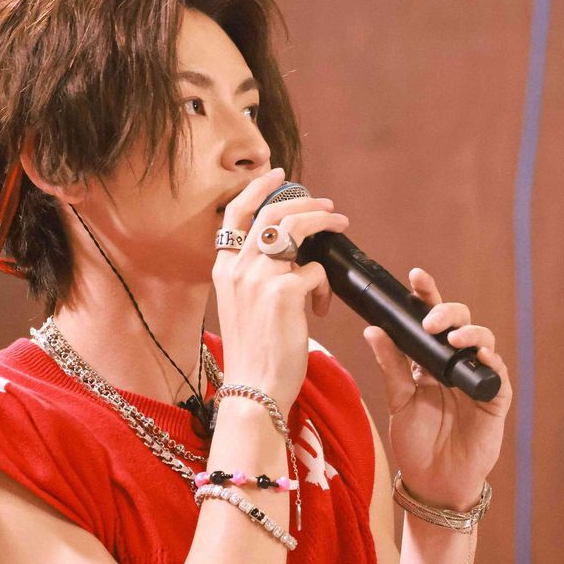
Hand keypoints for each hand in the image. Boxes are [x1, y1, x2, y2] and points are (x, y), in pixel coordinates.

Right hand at [213, 168, 348, 407]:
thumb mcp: (241, 306)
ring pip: (296, 229)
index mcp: (222, 269)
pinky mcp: (284, 293)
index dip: (257, 187)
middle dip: (304, 202)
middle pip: (272, 212)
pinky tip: (323, 306)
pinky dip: (325, 285)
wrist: (254, 389)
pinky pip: (316, 271)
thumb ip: (254, 276)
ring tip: (341, 224)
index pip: (235, 212)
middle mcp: (237, 267)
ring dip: (323, 221)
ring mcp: (259, 278)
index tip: (278, 174)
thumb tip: (290, 253)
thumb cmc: (254, 353)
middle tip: (328, 206)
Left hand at [363, 268, 510, 510]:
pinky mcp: (494, 398)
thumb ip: (390, 365)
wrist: (433, 482)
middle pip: (459, 322)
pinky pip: (497, 372)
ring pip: (482, 340)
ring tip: (453, 336)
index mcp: (429, 360)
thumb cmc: (416, 442)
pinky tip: (478, 354)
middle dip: (447, 312)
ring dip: (469, 332)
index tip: (416, 276)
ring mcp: (476, 378)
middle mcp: (454, 363)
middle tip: (430, 320)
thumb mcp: (398, 400)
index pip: (429, 320)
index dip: (426, 296)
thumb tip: (372, 330)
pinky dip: (489, 360)